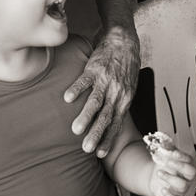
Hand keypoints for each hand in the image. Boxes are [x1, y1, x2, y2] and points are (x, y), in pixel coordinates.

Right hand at [65, 28, 138, 157]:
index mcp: (124, 99)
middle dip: (96, 134)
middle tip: (87, 149)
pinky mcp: (95, 68)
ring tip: (76, 129)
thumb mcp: (128, 87)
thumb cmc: (125, 66)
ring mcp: (106, 80)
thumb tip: (112, 121)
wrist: (124, 41)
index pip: (117, 123)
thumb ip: (120, 103)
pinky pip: (84, 80)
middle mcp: (116, 92)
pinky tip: (67, 99)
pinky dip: (76, 89)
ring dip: (86, 116)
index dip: (108, 139)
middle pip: (106, 117)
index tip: (100, 154)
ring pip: (96, 101)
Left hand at [149, 150, 195, 195]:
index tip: (173, 152)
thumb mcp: (165, 154)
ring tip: (159, 173)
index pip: (190, 160)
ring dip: (169, 178)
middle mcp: (187, 177)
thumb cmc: (164, 164)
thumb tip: (164, 141)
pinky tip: (163, 189)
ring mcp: (182, 188)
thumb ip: (166, 147)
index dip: (182, 156)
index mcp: (187, 164)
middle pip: (191, 172)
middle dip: (179, 166)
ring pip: (183, 186)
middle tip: (167, 162)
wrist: (156, 176)